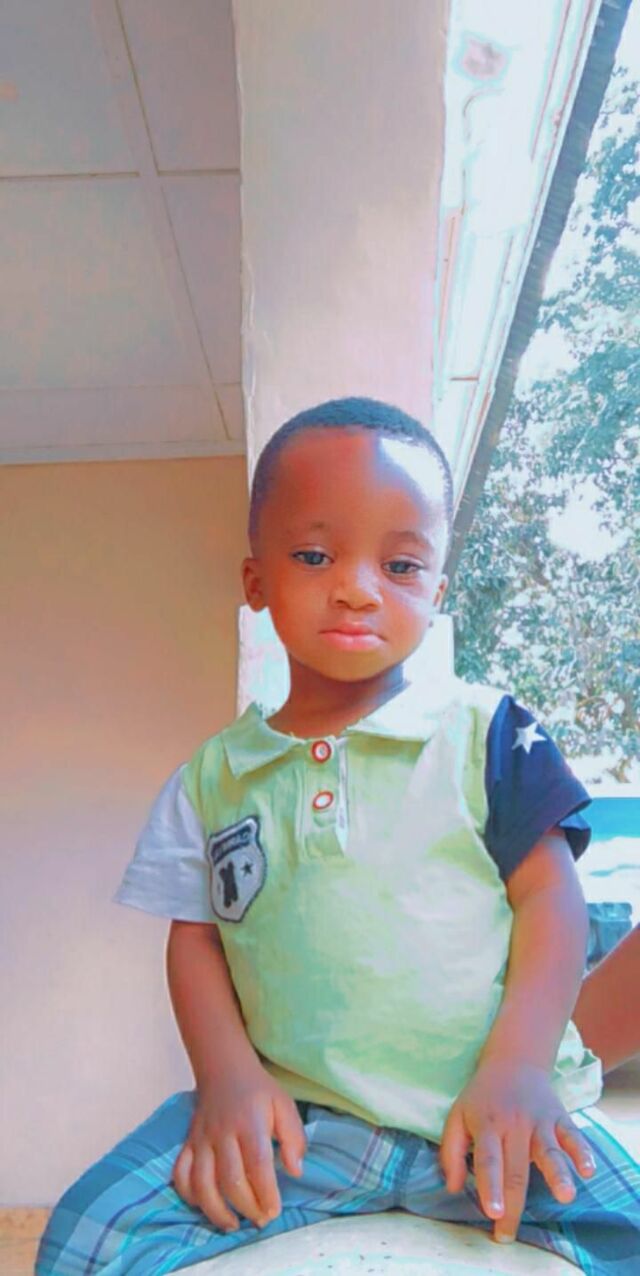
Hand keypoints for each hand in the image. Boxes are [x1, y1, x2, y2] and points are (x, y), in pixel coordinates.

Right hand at [172, 1062, 305, 1232]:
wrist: (224, 1069)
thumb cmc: (258, 1092)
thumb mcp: (284, 1105)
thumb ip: (293, 1138)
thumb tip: (295, 1171)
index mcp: (249, 1123)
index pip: (257, 1164)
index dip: (265, 1192)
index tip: (274, 1211)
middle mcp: (222, 1133)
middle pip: (230, 1179)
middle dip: (246, 1207)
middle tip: (261, 1220)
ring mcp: (200, 1140)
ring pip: (202, 1183)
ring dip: (216, 1210)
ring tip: (233, 1224)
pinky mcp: (187, 1144)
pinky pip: (180, 1175)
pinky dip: (188, 1195)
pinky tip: (205, 1205)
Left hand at [440, 1060, 595, 1242]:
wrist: (514, 1060)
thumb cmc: (482, 1096)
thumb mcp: (457, 1115)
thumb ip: (451, 1152)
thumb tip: (453, 1188)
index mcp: (487, 1124)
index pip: (488, 1160)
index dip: (490, 1186)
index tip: (492, 1212)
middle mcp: (514, 1124)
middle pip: (516, 1169)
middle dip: (513, 1205)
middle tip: (507, 1234)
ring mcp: (539, 1121)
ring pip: (549, 1152)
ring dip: (558, 1175)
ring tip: (566, 1195)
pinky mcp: (559, 1118)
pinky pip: (573, 1136)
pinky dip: (582, 1152)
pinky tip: (587, 1170)